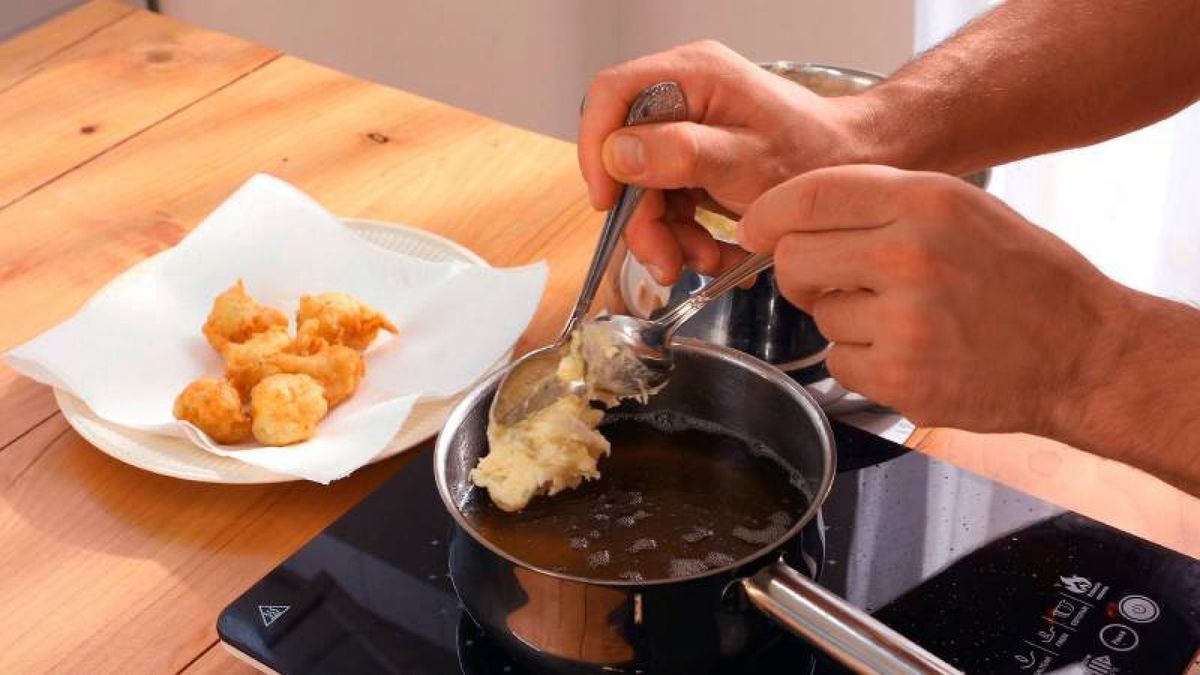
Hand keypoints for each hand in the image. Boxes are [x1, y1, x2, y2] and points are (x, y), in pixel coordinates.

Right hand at [579, 40, 873, 284]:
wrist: (859, 170)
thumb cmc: (817, 156)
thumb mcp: (747, 160)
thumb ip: (680, 154)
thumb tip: (618, 153)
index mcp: (692, 76)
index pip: (611, 96)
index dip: (597, 149)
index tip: (608, 201)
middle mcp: (684, 97)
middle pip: (624, 155)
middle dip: (642, 217)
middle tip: (666, 259)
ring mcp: (688, 131)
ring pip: (644, 189)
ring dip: (668, 235)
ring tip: (706, 260)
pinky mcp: (697, 162)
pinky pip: (670, 203)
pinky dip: (687, 236)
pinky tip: (716, 253)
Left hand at [738, 165, 1132, 437]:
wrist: (1085, 353)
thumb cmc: (1023, 278)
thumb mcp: (962, 209)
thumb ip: (880, 205)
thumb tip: (791, 214)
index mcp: (925, 201)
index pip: (808, 196)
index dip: (767, 215)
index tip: (754, 229)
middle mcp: (910, 255)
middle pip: (794, 258)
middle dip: (801, 274)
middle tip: (830, 283)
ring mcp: (905, 321)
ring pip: (819, 316)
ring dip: (846, 322)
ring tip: (905, 321)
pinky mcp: (902, 378)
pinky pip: (840, 363)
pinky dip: (864, 364)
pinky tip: (911, 355)